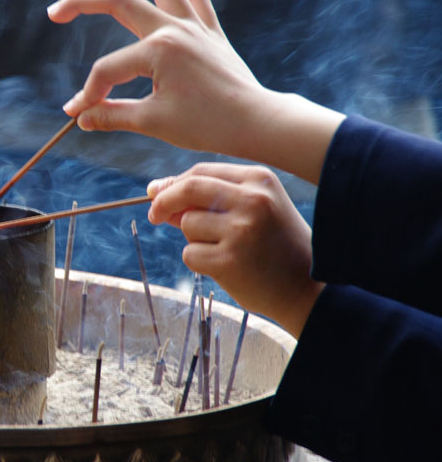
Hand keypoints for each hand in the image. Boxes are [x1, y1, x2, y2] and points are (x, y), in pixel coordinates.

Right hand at [48, 0, 343, 183]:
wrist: (255, 122)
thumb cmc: (207, 125)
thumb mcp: (153, 122)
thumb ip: (112, 116)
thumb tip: (80, 117)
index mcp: (158, 51)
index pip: (108, 70)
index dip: (89, 93)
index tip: (78, 113)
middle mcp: (174, 28)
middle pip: (120, 2)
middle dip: (82, 2)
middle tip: (56, 10)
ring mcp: (195, 24)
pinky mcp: (211, 30)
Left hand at [147, 163, 323, 337]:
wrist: (307, 290)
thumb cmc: (275, 246)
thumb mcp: (255, 208)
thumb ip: (210, 197)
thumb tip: (156, 190)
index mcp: (260, 180)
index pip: (201, 172)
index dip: (173, 183)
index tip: (156, 193)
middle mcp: (252, 200)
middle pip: (189, 189)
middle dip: (164, 201)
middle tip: (154, 215)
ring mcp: (241, 230)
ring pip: (187, 224)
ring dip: (194, 239)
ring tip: (225, 250)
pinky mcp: (230, 260)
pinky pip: (190, 254)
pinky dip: (199, 262)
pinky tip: (226, 268)